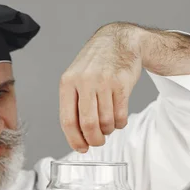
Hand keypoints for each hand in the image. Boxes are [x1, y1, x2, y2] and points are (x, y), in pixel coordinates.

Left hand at [59, 23, 143, 151]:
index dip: (74, 140)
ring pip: (106, 122)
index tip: (81, 148)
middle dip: (94, 140)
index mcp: (67, 83)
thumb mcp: (76, 78)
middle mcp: (84, 81)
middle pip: (88, 124)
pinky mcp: (121, 83)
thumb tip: (77, 136)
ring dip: (108, 131)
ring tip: (108, 126)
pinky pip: (120, 115)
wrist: (119, 40)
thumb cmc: (95, 64)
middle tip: (97, 143)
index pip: (67, 121)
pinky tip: (118, 119)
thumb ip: (73, 104)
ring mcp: (104, 81)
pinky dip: (120, 123)